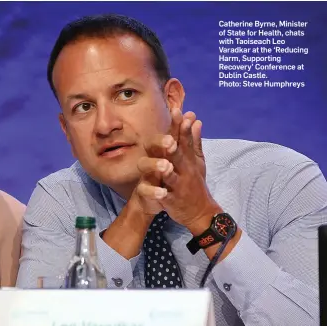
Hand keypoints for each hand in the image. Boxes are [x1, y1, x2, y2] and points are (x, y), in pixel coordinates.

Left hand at [141, 109, 221, 234]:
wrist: (201, 212)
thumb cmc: (195, 183)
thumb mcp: (198, 162)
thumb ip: (195, 141)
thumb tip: (195, 120)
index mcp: (188, 160)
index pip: (185, 140)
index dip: (181, 126)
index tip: (177, 111)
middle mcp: (185, 170)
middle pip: (178, 154)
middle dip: (175, 143)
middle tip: (171, 131)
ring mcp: (179, 186)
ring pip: (171, 177)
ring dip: (168, 170)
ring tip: (165, 165)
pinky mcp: (172, 201)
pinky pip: (166, 198)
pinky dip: (161, 195)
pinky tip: (158, 193)